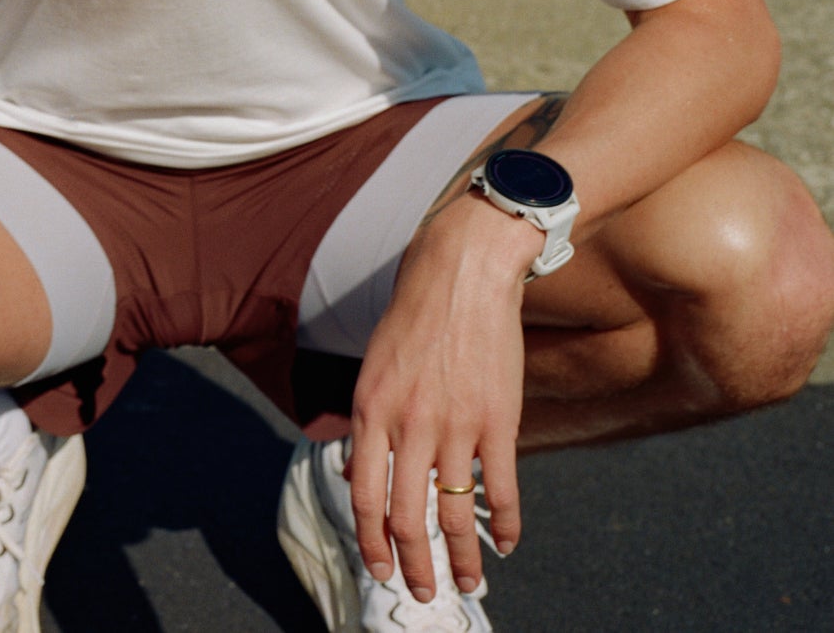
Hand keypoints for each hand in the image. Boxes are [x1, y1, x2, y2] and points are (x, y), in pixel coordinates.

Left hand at [346, 198, 539, 601]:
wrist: (460, 273)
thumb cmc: (413, 318)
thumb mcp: (374, 367)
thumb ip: (367, 424)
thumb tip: (357, 476)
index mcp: (370, 410)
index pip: (364, 496)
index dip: (372, 542)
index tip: (380, 569)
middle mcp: (408, 424)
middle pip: (407, 518)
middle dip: (413, 566)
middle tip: (421, 592)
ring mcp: (455, 424)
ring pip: (455, 514)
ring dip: (462, 559)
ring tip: (470, 584)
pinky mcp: (498, 421)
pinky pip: (501, 489)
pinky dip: (506, 525)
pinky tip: (508, 545)